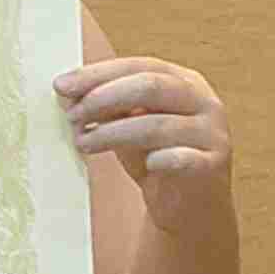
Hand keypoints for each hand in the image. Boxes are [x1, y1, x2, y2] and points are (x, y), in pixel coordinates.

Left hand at [58, 56, 232, 216]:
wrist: (191, 207)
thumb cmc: (156, 159)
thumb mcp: (129, 126)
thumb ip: (109, 107)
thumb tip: (68, 92)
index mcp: (183, 81)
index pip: (139, 66)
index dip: (99, 73)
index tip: (62, 85)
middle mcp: (203, 101)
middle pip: (151, 86)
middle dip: (104, 98)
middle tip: (73, 115)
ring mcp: (211, 132)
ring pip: (157, 125)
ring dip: (113, 133)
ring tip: (83, 142)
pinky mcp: (212, 165)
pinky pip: (184, 159)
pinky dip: (161, 159)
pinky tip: (146, 166)